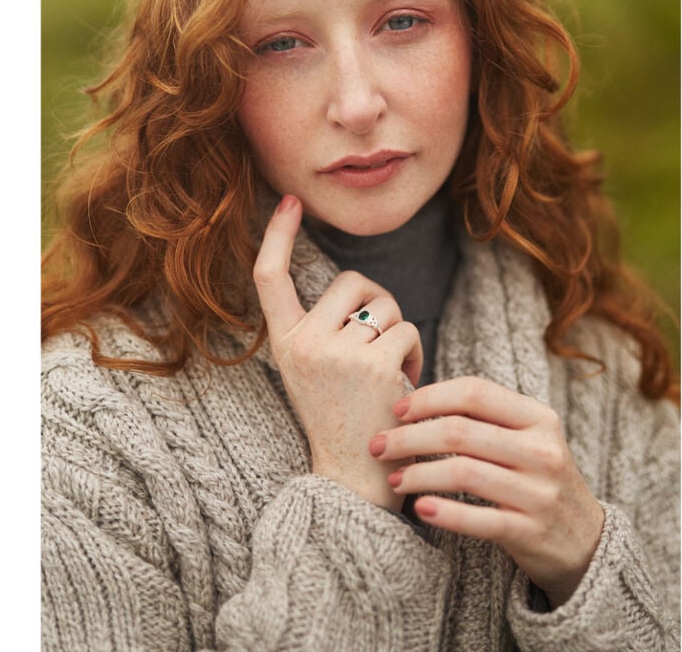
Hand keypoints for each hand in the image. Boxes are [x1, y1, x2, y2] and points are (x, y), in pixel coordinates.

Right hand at [253, 195, 422, 508]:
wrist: (352, 478)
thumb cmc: (338, 417)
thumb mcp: (310, 368)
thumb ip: (320, 326)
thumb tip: (355, 285)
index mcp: (282, 342)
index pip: (268, 276)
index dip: (277, 234)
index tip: (289, 202)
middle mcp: (302, 343)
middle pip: (351, 280)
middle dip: (375, 301)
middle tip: (379, 339)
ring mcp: (336, 354)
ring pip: (385, 304)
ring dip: (397, 330)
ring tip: (390, 369)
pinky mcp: (374, 366)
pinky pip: (406, 328)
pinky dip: (413, 351)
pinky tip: (404, 381)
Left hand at [369, 377, 604, 605]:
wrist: (587, 541)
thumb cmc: (536, 478)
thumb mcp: (526, 438)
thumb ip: (484, 417)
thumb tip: (413, 401)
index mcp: (538, 417)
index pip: (474, 392)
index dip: (429, 397)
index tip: (397, 409)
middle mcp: (542, 450)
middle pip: (460, 431)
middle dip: (408, 437)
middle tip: (377, 445)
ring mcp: (539, 492)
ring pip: (463, 472)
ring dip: (417, 474)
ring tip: (393, 479)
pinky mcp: (530, 532)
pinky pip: (477, 519)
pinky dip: (443, 513)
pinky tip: (419, 508)